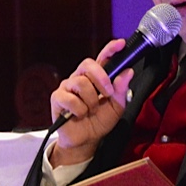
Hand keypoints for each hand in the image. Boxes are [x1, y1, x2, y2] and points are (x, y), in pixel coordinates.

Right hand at [49, 39, 133, 165]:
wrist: (85, 141)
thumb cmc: (99, 122)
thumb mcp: (116, 108)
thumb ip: (121, 90)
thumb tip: (127, 72)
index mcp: (96, 78)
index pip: (102, 58)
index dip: (111, 49)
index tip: (121, 44)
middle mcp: (80, 78)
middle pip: (88, 65)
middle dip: (101, 78)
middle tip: (107, 93)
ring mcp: (68, 87)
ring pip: (81, 83)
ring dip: (91, 100)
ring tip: (91, 110)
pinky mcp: (57, 98)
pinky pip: (71, 99)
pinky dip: (79, 110)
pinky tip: (79, 115)